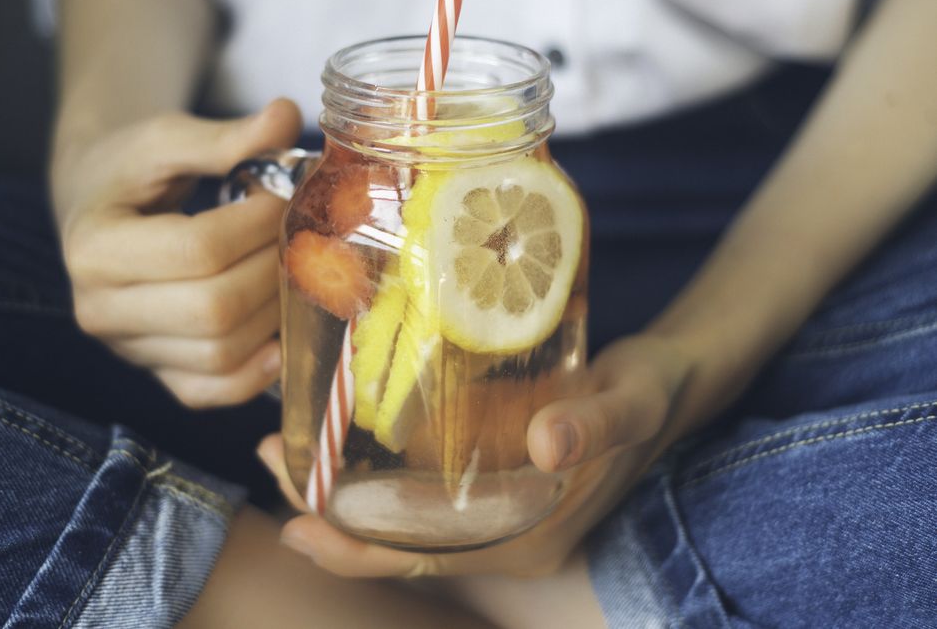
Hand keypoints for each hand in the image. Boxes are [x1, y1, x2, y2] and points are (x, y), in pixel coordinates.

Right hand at [53, 99, 301, 407]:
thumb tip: (288, 116)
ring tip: (293, 268)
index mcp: (94, 247)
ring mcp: (130, 349)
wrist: (100, 207)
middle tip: (299, 234)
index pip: (197, 249)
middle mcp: (101, 309)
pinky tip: (283, 334)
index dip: (257, 224)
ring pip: (222, 354)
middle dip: (274, 268)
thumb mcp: (167, 140)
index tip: (284, 195)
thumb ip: (225, 135)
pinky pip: (213, 392)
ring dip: (277, 312)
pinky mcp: (159, 372)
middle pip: (215, 308)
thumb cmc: (132, 169)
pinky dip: (258, 373)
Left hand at [259, 332, 701, 576]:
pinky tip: (348, 427)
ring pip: (402, 516)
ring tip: (290, 441)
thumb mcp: (628, 404)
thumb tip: (549, 445)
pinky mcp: (491, 477)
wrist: (667, 382)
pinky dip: (376, 467)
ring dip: (342, 487)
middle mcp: (503, 534)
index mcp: (527, 537)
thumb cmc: (647, 394)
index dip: (355, 552)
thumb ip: (594, 424)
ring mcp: (495, 508)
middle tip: (274, 456)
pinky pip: (421, 487)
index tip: (297, 522)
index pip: (422, 561)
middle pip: (397, 542)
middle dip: (328, 512)